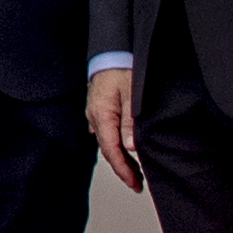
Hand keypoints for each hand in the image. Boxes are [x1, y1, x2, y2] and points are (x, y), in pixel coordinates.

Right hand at [86, 64, 142, 190]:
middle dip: (123, 169)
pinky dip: (115, 144)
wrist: (111, 48)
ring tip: (135, 171)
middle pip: (108, 150)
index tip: (135, 184)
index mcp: (102, 115)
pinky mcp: (98, 108)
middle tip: (138, 184)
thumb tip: (131, 147)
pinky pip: (105, 132)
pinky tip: (124, 149)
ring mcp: (94, 112)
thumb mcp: (132, 94)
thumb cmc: (123, 66)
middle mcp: (94, 117)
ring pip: (106, 142)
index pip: (112, 151)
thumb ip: (131, 122)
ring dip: (120, 158)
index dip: (124, 170)